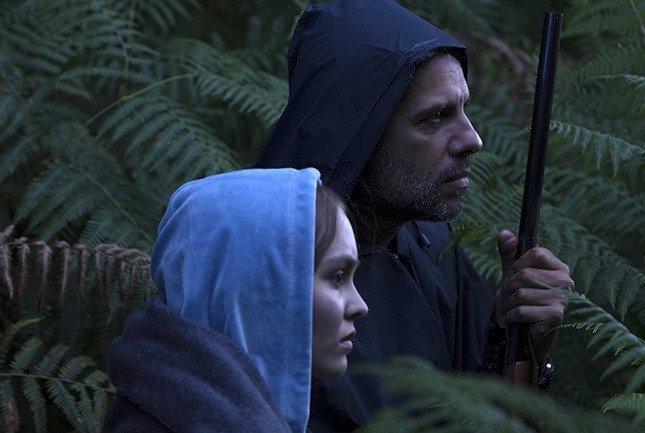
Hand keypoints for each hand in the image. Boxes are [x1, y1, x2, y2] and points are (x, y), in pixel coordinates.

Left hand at [495, 230, 572, 368]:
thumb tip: (504, 233)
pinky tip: (514, 320)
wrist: (528, 335)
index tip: (514, 277)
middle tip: (507, 298)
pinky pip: (521, 310)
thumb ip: (509, 254)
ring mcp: (563, 299)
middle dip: (507, 288)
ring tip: (510, 309)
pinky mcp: (556, 316)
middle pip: (525, 275)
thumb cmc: (522, 301)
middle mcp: (566, 282)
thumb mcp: (513, 274)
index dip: (518, 265)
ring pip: (520, 293)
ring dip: (507, 304)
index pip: (536, 253)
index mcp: (559, 268)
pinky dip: (511, 316)